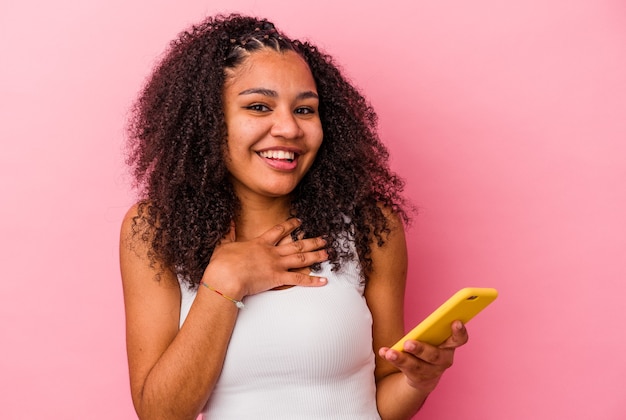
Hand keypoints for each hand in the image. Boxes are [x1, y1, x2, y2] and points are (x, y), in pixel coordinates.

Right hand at [202, 218, 328, 298]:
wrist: (226, 276)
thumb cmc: (223, 263)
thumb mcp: (224, 245)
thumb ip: (228, 234)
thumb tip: (228, 222)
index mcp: (260, 243)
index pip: (279, 231)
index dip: (291, 225)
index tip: (299, 222)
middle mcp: (272, 252)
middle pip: (296, 244)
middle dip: (312, 241)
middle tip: (324, 239)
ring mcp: (276, 265)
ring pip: (301, 258)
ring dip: (316, 256)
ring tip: (327, 253)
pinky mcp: (278, 278)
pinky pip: (299, 279)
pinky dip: (312, 280)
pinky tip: (323, 280)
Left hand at [378, 321, 468, 392]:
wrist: (425, 376)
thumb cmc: (431, 347)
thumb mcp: (435, 337)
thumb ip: (434, 327)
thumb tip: (428, 317)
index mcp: (450, 346)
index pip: (460, 339)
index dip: (460, 331)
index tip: (455, 322)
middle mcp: (443, 360)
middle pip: (434, 355)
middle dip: (421, 349)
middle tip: (408, 343)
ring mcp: (430, 372)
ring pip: (416, 366)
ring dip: (402, 358)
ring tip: (390, 352)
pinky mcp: (417, 378)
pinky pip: (404, 369)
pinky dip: (393, 359)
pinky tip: (384, 352)